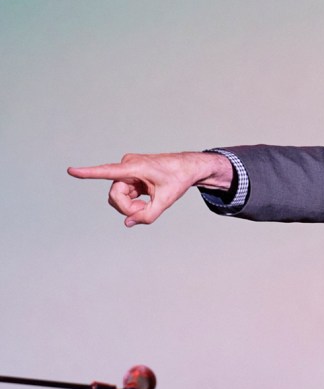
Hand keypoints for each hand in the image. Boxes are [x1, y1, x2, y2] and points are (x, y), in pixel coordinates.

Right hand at [68, 151, 232, 227]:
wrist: (188, 168)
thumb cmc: (178, 179)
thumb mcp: (166, 201)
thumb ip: (147, 215)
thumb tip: (128, 222)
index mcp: (135, 167)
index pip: (107, 172)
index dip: (88, 173)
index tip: (70, 170)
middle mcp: (127, 166)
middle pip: (115, 195)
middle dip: (128, 207)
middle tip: (145, 211)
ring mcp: (127, 171)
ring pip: (118, 196)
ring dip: (130, 205)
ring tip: (148, 205)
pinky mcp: (129, 176)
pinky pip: (123, 194)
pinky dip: (133, 202)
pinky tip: (146, 200)